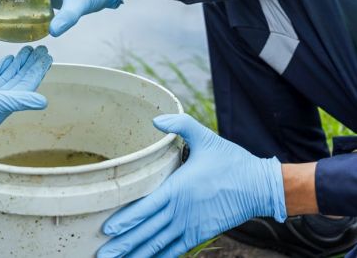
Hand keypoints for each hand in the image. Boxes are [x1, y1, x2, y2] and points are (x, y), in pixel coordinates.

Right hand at [0, 46, 51, 142]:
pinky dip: (2, 68)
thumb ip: (18, 100)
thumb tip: (44, 102)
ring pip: (7, 78)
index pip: (26, 87)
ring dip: (18, 64)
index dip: (37, 71)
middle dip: (31, 65)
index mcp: (3, 109)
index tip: (48, 56)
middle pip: (19, 81)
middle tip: (43, 48)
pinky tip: (9, 58)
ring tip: (29, 49)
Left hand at [98, 114, 286, 257]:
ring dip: (137, 253)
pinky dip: (160, 257)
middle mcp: (181, 211)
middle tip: (103, 253)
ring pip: (158, 244)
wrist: (260, 186)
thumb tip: (157, 119)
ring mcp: (190, 225)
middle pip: (147, 231)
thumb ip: (180, 126)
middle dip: (124, 243)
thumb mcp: (206, 137)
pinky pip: (175, 249)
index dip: (126, 220)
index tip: (108, 229)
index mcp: (179, 189)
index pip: (146, 207)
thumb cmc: (231, 161)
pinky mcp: (200, 233)